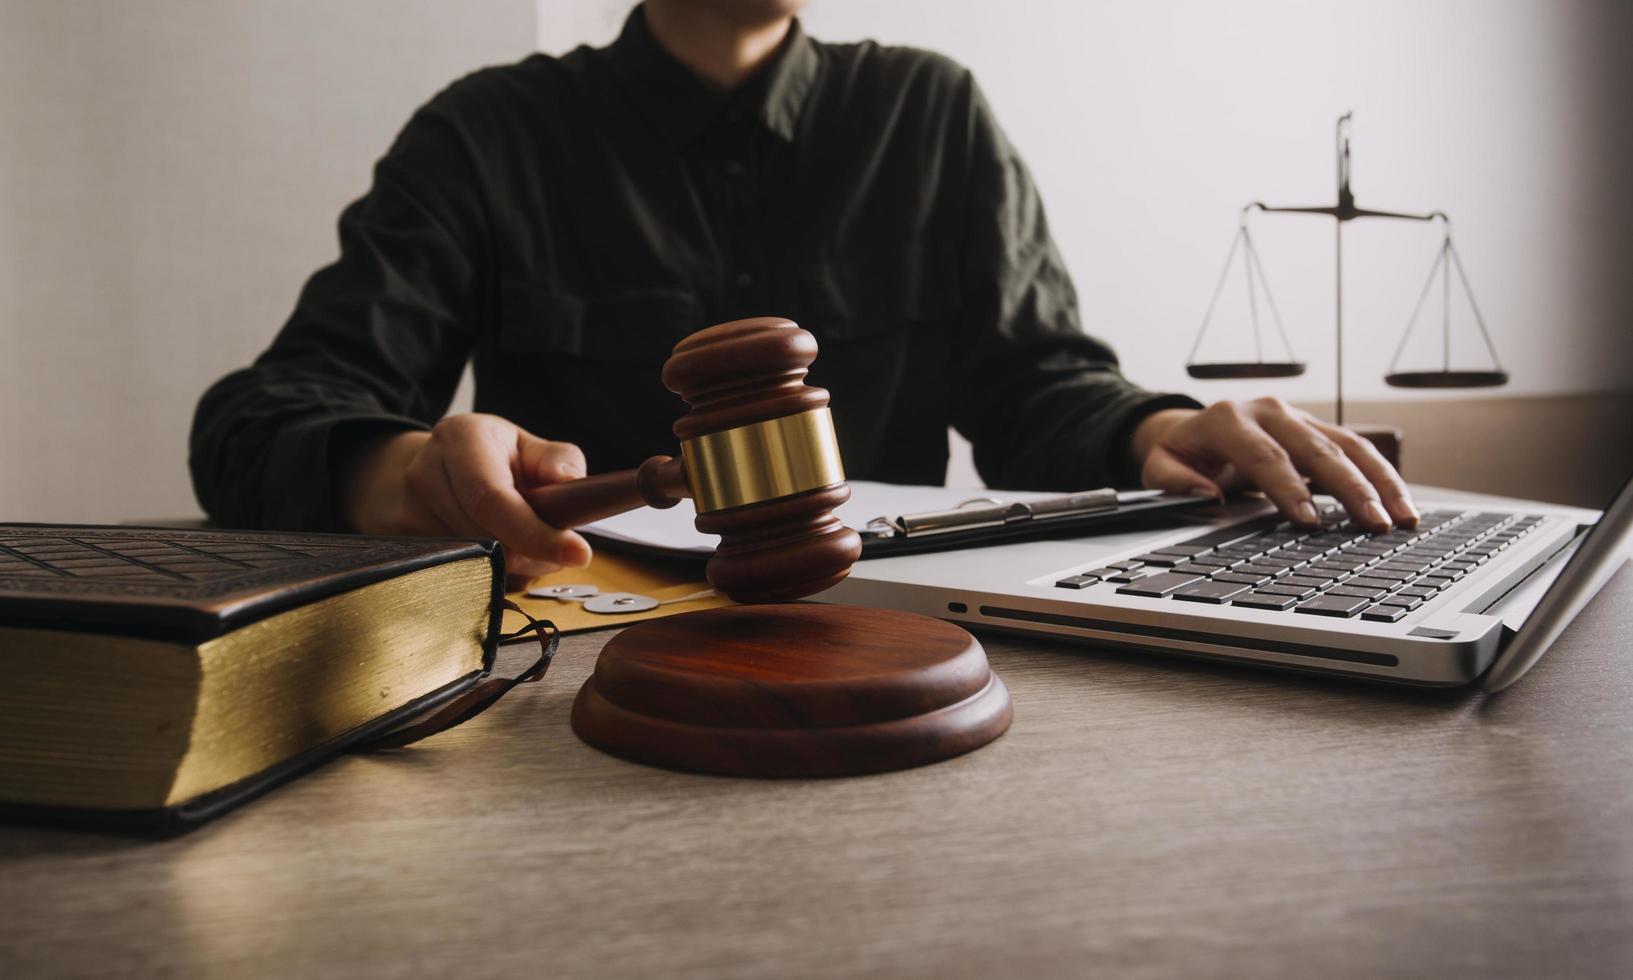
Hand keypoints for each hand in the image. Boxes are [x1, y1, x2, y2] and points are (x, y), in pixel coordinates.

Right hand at [339, 413, 592, 583]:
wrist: (439, 466)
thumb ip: (559, 462)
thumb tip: (570, 482)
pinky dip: (490, 571)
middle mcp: (425, 471)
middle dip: (531, 553)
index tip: (578, 553)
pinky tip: (497, 547)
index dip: (535, 533)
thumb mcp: (531, 448)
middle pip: (485, 538)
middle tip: (557, 549)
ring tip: (523, 541)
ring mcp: (408, 510)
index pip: (493, 498)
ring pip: (474, 563)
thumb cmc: (496, 459)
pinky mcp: (404, 541)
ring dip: (514, 565)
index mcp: (460, 437)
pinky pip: (458, 573)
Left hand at [1130, 398, 1417, 531]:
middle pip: (1317, 449)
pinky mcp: (1318, 430)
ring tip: (1402, 518)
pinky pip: (1357, 450)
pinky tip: (1401, 504)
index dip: (1289, 488)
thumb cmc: (1181, 452)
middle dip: (1350, 489)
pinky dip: (1381, 477)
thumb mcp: (1160, 465)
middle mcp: (1269, 411)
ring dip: (1380, 482)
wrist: (1195, 428)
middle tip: (1374, 524)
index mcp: (1228, 418)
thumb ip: (1175, 481)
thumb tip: (1207, 494)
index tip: (1310, 520)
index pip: (1264, 454)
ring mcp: (1298, 417)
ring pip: (1348, 446)